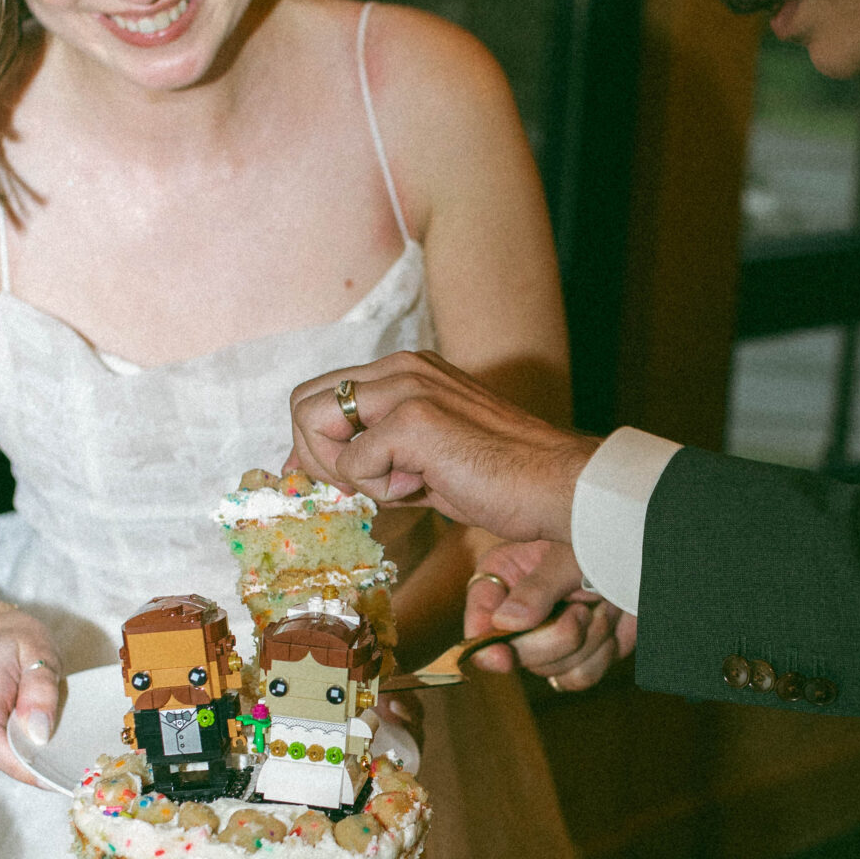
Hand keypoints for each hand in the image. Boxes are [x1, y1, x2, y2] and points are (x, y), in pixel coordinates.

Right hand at [0, 605, 64, 785]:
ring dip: (31, 759)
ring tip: (64, 760)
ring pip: (2, 754)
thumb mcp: (37, 651)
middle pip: (1, 757)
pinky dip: (25, 748)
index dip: (28, 769)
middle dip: (35, 768)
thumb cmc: (15, 637)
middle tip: (71, 774)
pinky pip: (3, 745)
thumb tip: (39, 734)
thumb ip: (39, 690)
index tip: (57, 781)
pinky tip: (48, 746)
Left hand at [289, 352, 596, 542]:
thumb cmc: (500, 478)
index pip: (322, 393)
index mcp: (406, 369)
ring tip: (403, 485)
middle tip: (365, 488)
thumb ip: (374, 451)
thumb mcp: (425, 454)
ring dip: (348, 473)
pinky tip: (426, 487)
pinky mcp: (412, 419)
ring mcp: (405, 387)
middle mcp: (401, 367)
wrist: (556, 485)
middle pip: (303, 402)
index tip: (336, 481)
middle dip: (317, 456)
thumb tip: (306, 470)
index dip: (313, 442)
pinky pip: (352, 465)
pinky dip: (380, 491)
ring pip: (315, 427)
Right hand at [464, 541, 636, 692]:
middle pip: (515, 653)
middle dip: (554, 638)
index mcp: (502, 580)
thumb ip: (537, 589)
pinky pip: (573, 678)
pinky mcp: (574, 657)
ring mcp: (546, 638)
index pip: (478, 619)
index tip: (501, 657)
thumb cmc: (602, 542)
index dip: (484, 643)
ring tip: (600, 607)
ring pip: (548, 669)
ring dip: (585, 642)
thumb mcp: (566, 557)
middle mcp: (517, 613)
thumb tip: (505, 623)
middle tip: (581, 611)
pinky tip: (608, 627)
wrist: (644, 556)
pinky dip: (597, 657)